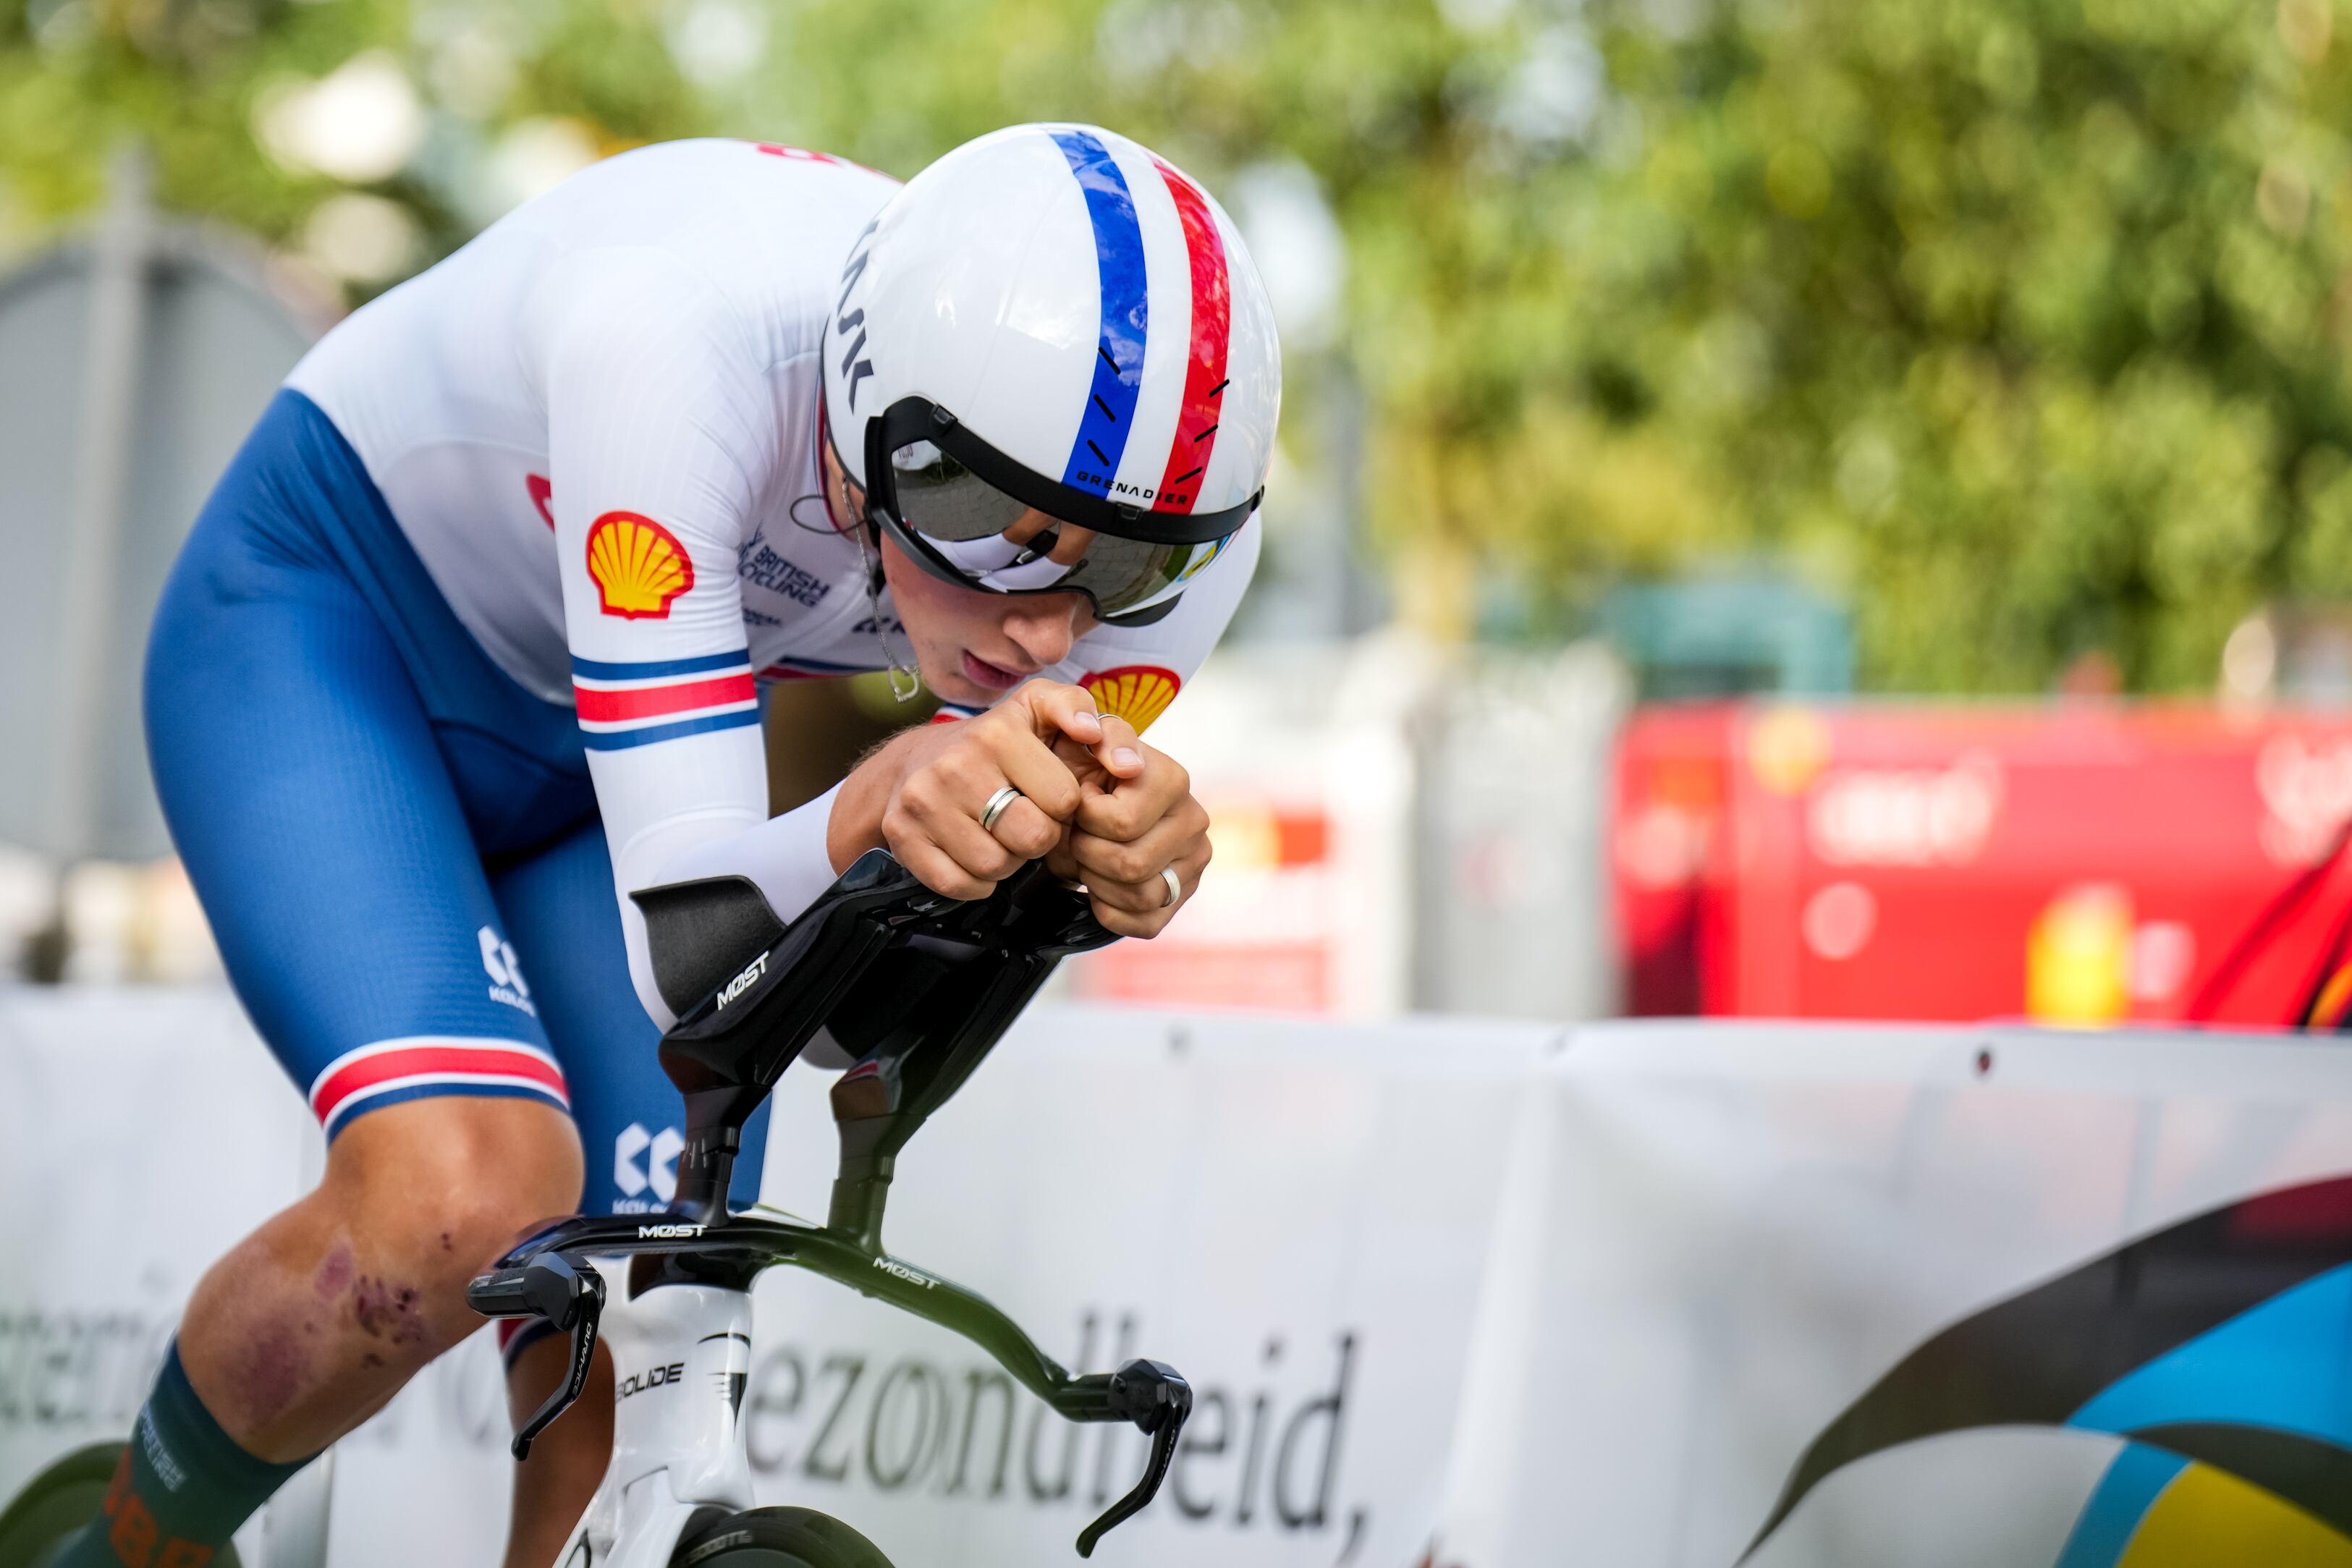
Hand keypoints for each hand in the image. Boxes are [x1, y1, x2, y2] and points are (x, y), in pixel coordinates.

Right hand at [827, 682, 1132, 899]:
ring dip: (1005, 860)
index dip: (1064, 806)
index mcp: (999, 732)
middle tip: (1023, 820)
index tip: (1045, 794)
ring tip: (996, 833)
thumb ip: (1080, 712)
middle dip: (1037, 837)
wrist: (912, 762)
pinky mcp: (902, 836)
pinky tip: (970, 852)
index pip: (1065, 800)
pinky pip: (960, 885)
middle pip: (1031, 838)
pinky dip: (973, 881)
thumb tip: (1125, 760)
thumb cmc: (994, 744)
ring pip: (995, 867)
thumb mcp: (1038, 709)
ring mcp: (924, 801)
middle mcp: (956, 763)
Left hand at [1044, 716, 1210, 938]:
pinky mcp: (1181, 900)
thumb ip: (1099, 733)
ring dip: (1096, 881)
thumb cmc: (1077, 773)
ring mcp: (1193, 864)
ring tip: (1086, 858)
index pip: (1124, 822)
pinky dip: (1109, 910)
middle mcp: (1194, 821)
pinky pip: (1143, 923)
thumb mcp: (1078, 740)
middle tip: (1077, 835)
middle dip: (1087, 853)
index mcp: (1173, 779)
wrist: (1077, 807)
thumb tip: (1127, 764)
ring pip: (1139, 895)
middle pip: (1130, 863)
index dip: (1086, 819)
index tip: (1079, 802)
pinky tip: (1099, 887)